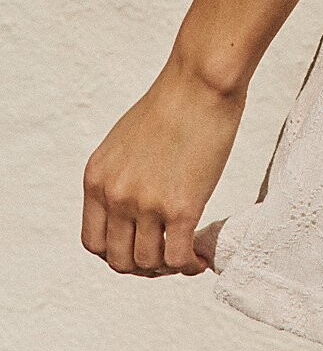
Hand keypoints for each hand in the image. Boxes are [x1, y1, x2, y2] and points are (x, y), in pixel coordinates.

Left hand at [82, 56, 245, 276]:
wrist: (200, 82)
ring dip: (167, 268)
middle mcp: (115, 195)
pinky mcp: (181, 207)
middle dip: (142, 267)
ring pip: (148, 263)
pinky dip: (188, 266)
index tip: (140, 248)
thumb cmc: (174, 102)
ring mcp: (146, 204)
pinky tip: (199, 259)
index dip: (116, 254)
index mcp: (96, 179)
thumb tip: (135, 205)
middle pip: (118, 260)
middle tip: (165, 259)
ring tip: (186, 257)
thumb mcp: (125, 142)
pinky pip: (177, 257)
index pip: (93, 242)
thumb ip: (121, 176)